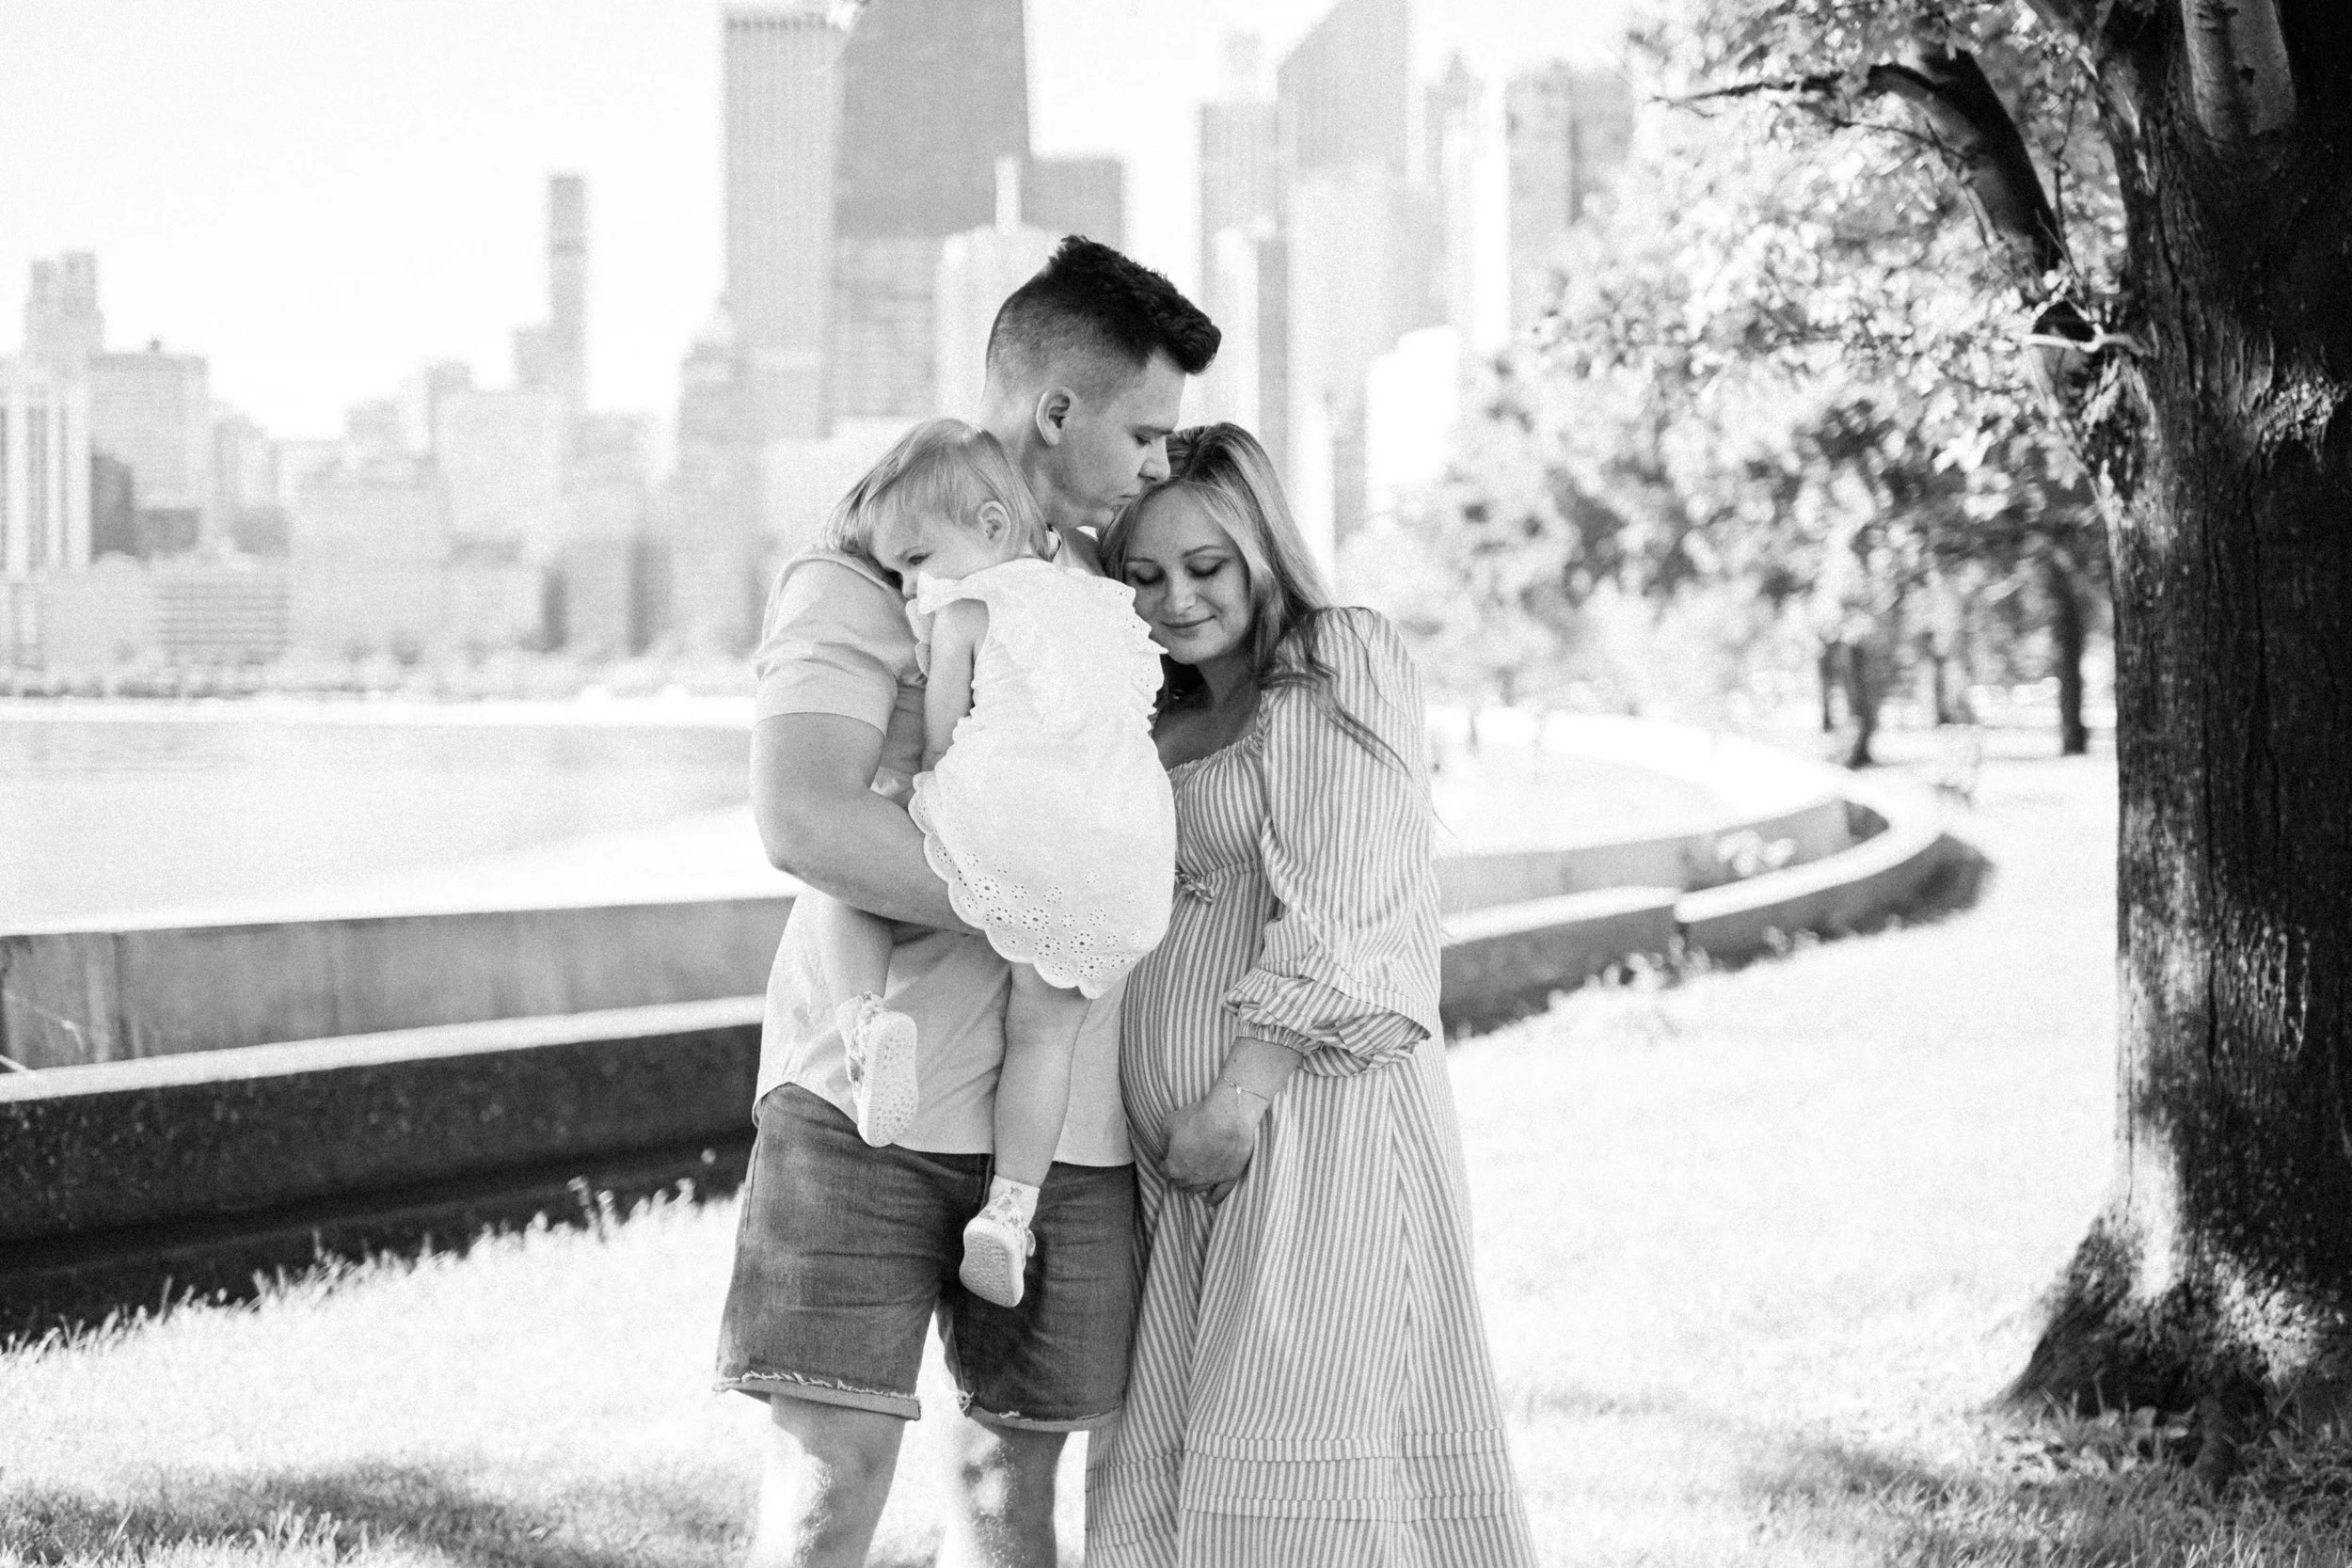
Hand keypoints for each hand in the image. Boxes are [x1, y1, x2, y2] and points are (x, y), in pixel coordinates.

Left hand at [1162, 1086, 1261, 1205]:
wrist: (1228, 1117)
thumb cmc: (1197, 1118)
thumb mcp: (1169, 1123)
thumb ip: (1163, 1139)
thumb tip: (1165, 1148)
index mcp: (1175, 1167)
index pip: (1163, 1171)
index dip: (1162, 1164)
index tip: (1163, 1159)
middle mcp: (1192, 1178)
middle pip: (1180, 1183)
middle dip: (1175, 1177)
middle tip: (1176, 1170)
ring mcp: (1212, 1179)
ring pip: (1197, 1189)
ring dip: (1190, 1187)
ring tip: (1187, 1185)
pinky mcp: (1230, 1176)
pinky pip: (1221, 1194)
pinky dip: (1214, 1199)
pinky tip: (1208, 1202)